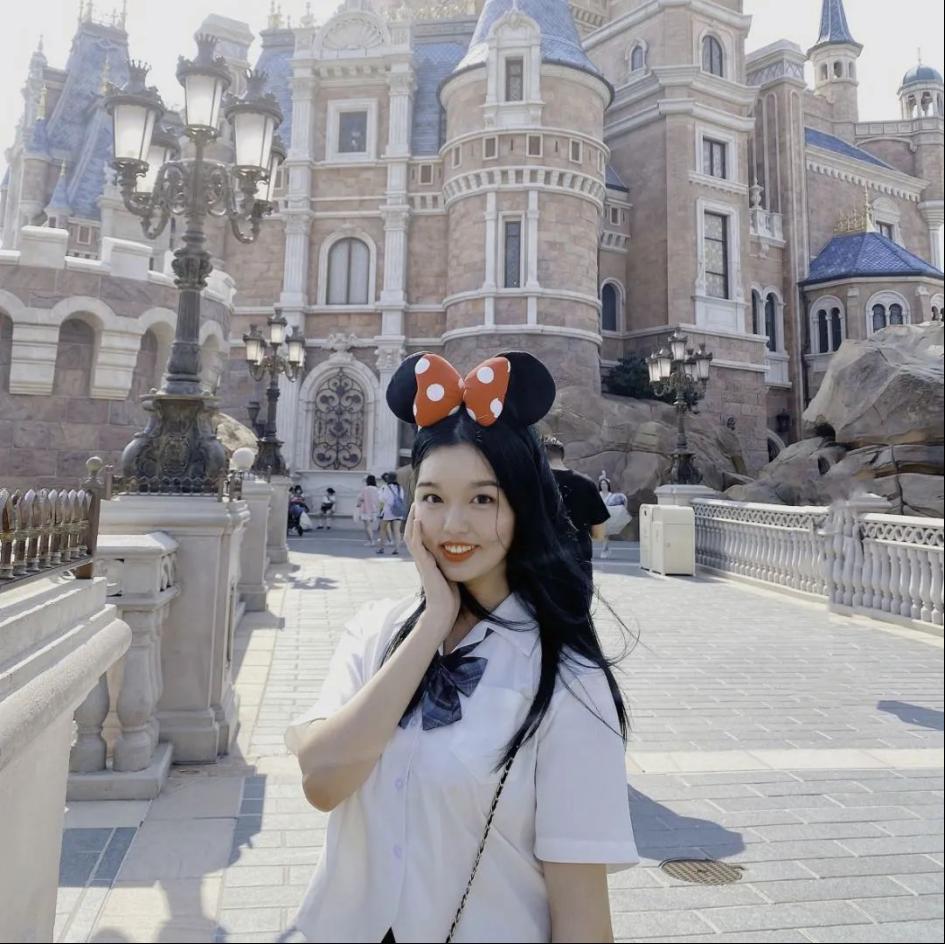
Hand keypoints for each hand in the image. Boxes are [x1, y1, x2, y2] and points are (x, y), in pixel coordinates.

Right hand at [404, 504, 459, 635]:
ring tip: (416, 505)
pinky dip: (416, 531)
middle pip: (413, 533)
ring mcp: (421, 561)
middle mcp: (422, 559)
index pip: (421, 537)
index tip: (426, 509)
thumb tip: (463, 553)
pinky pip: (417, 544)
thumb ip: (452, 563)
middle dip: (414, 517)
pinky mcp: (423, 564)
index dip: (421, 523)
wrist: (443, 611)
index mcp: (428, 560)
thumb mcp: (451, 574)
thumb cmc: (449, 596)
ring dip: (413, 520)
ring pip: (411, 536)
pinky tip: (419, 519)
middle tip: (417, 501)